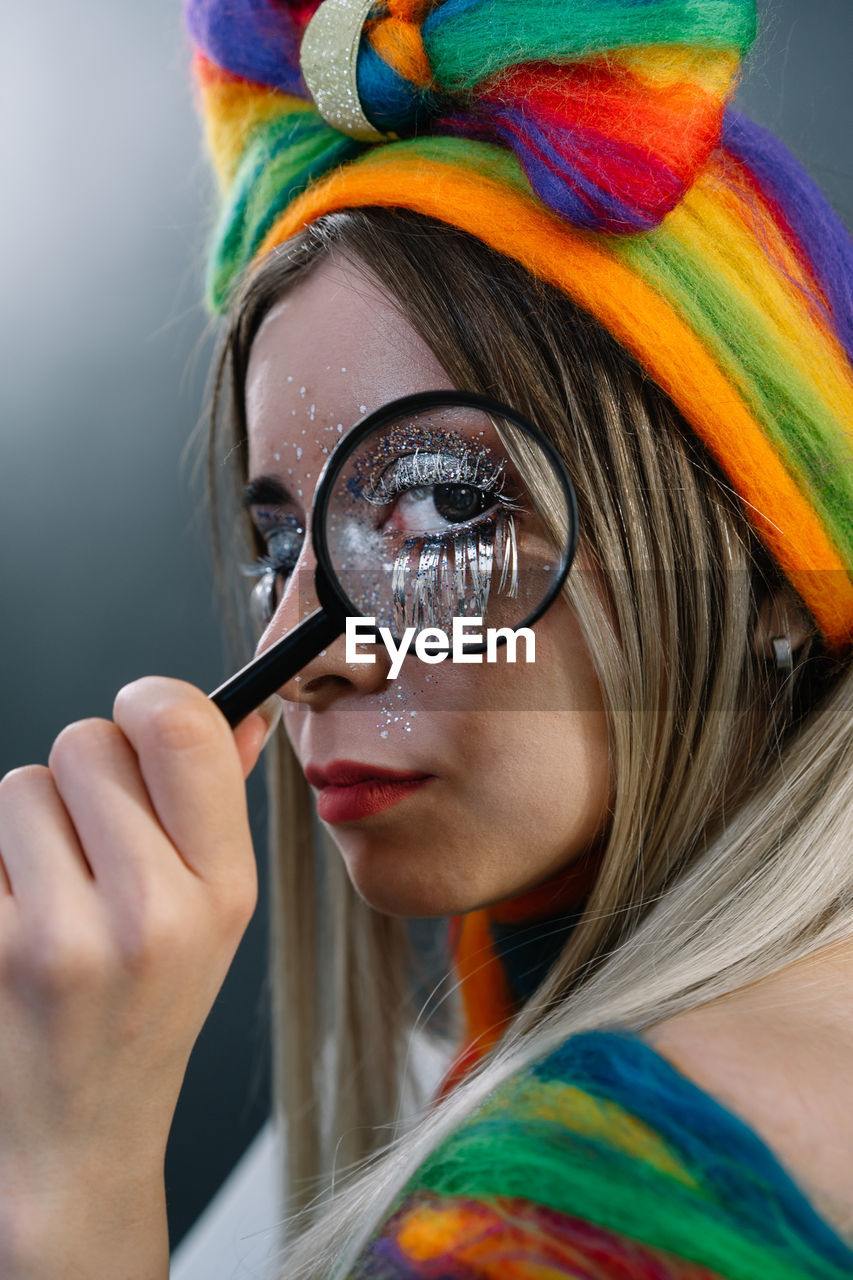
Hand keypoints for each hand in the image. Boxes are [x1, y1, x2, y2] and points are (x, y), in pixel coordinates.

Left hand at [0, 677, 274, 1278]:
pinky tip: (16, 924)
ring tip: (54, 890)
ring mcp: (56, 938)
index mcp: (222, 890)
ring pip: (20, 787)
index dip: (153, 699)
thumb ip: (219, 803)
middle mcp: (148, 912)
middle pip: (87, 741)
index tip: (141, 716)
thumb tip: (236, 715)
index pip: (180, 728)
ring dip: (31, 823)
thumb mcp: (215, 915)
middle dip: (86, 772)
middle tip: (96, 832)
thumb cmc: (148, 1013)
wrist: (76, 1139)